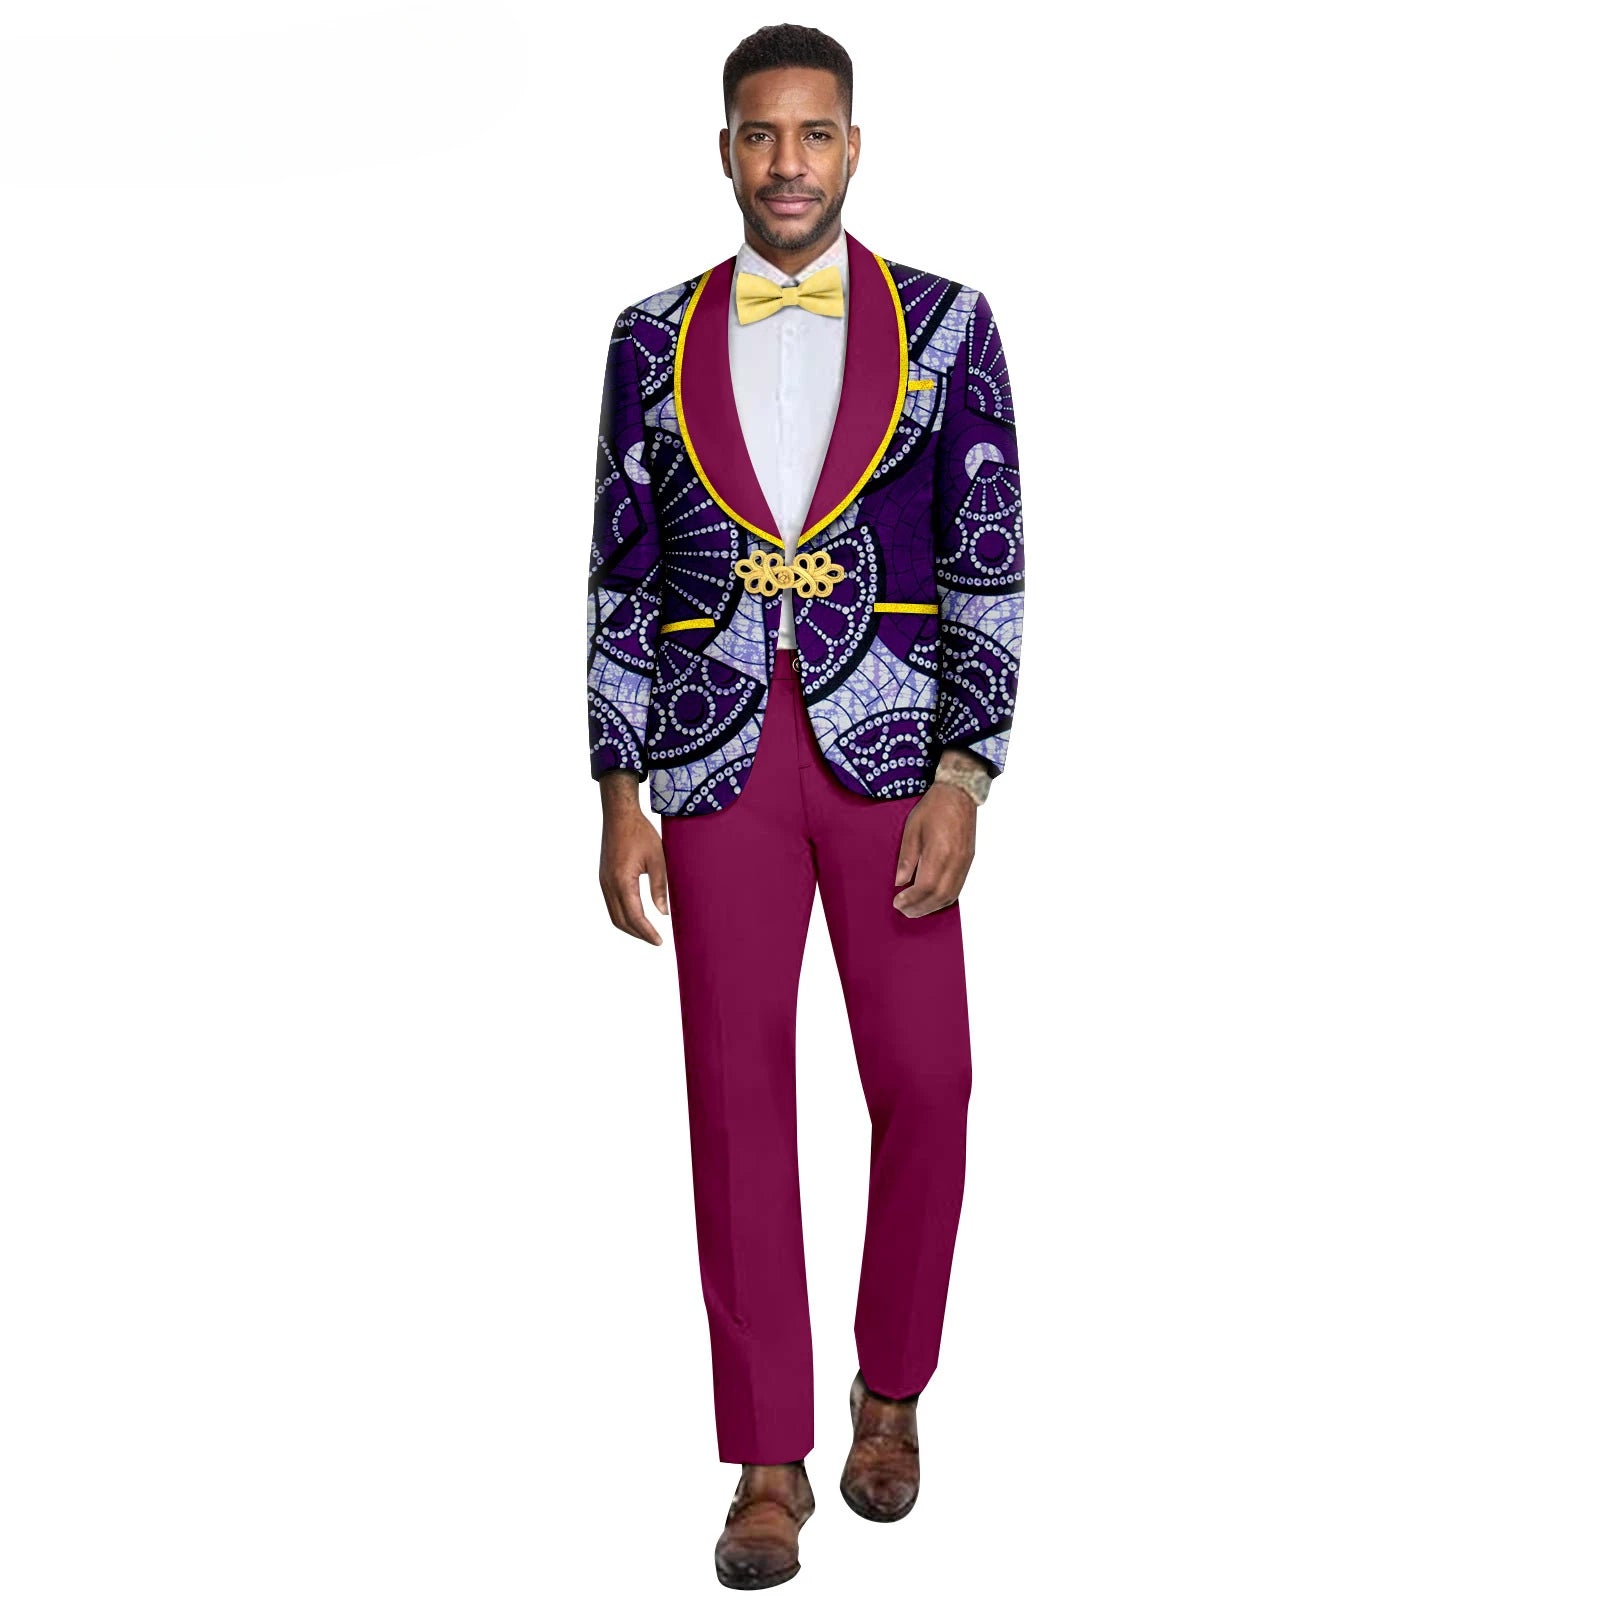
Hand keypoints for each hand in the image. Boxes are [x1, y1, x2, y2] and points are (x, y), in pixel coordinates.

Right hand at [598, 771, 667, 944]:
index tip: (659, 941)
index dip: (647, 932)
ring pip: (614, 914)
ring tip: (647, 932)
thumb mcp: (657, 859)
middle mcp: (609, 884)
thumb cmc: (640, 833)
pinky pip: (611, 904)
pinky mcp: (604, 878)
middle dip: (638, 934)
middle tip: (655, 940)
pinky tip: (636, 915)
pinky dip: (623, 915)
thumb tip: (663, 912)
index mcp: (622, 881)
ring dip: (629, 926)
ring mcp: (604, 882)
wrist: (619, 815)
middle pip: (621, 921)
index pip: (634, 916)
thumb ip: (659, 887)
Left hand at [892, 780, 976, 916]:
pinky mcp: (969, 861)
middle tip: (905, 911)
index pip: (925, 886)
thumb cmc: (934, 808)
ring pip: (951, 895)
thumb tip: (900, 881)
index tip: (897, 902)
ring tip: (916, 909)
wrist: (959, 794)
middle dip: (921, 908)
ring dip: (933, 907)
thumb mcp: (912, 828)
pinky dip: (944, 899)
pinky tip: (932, 899)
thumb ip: (907, 857)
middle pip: (939, 896)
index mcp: (940, 852)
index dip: (911, 899)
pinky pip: (958, 888)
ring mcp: (965, 862)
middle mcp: (955, 861)